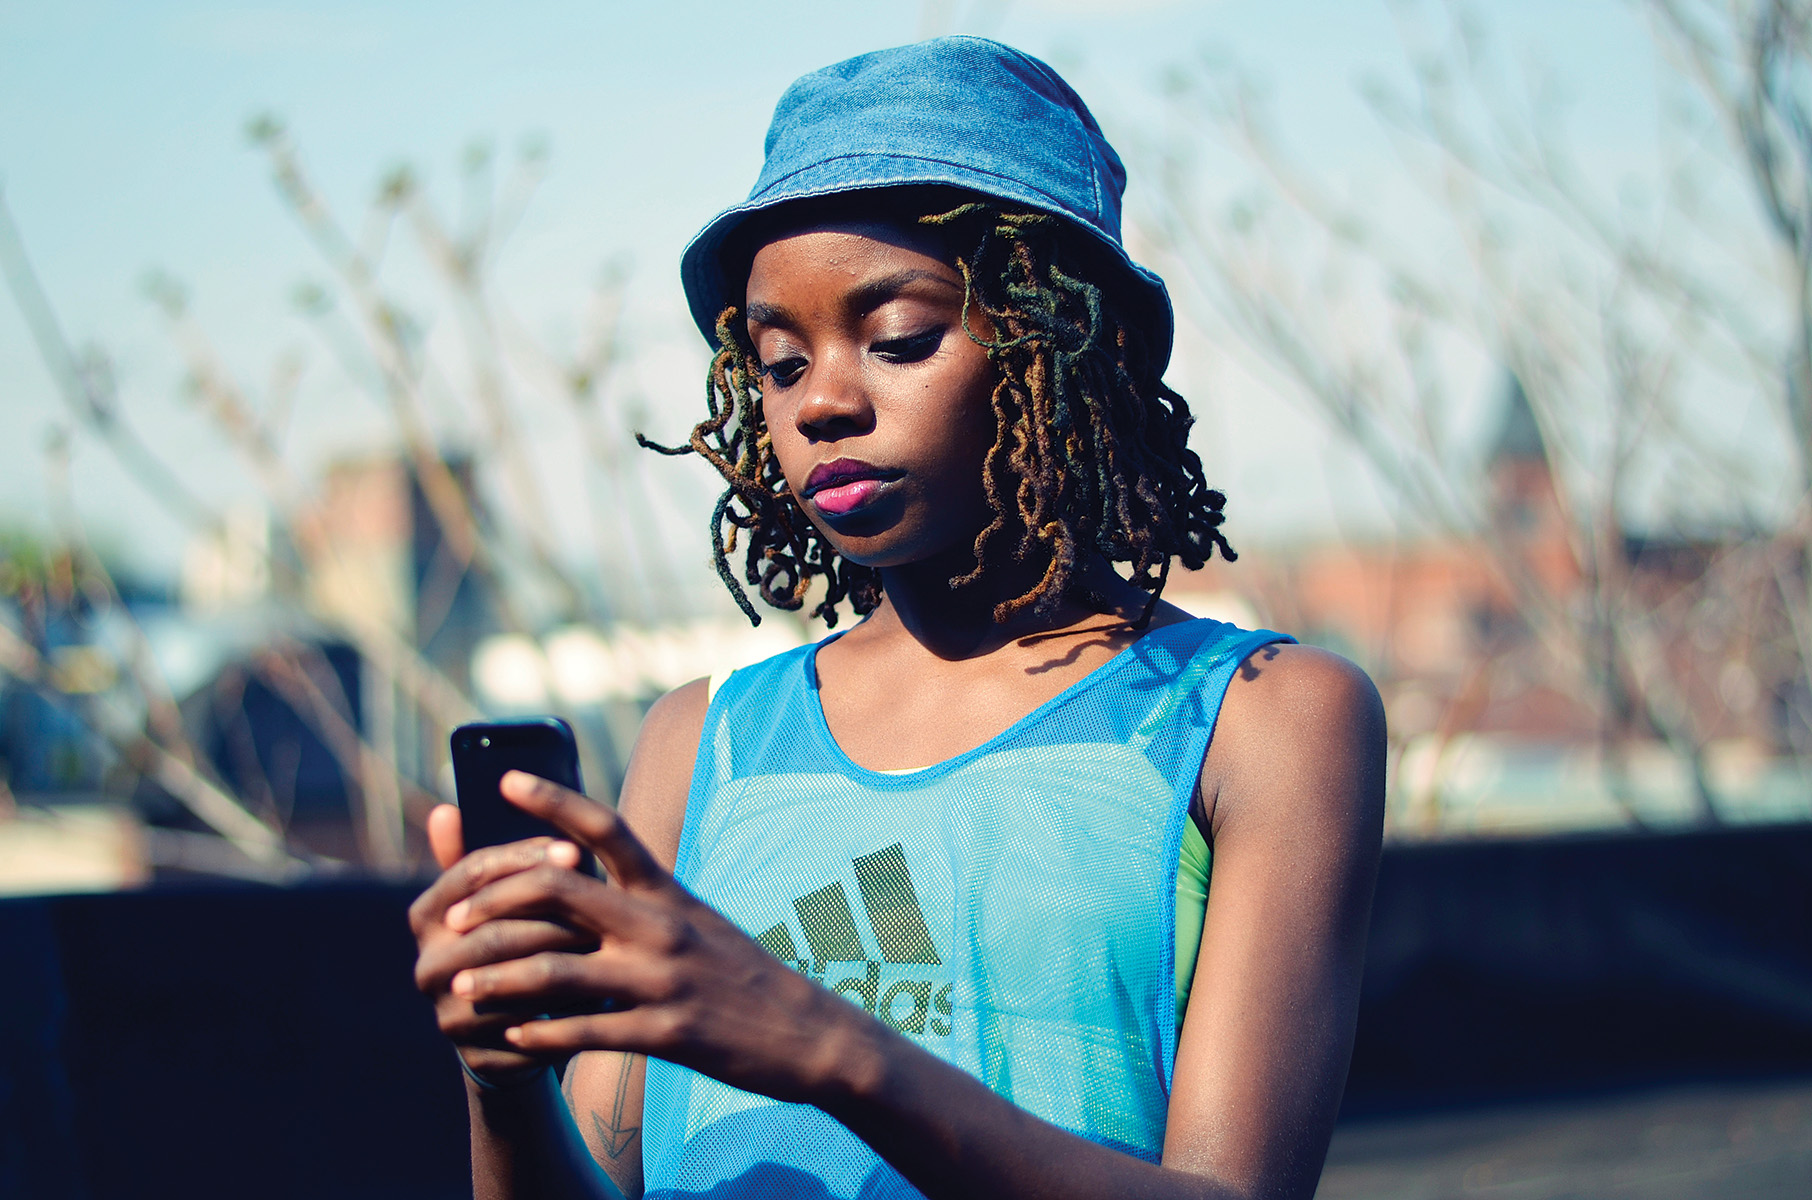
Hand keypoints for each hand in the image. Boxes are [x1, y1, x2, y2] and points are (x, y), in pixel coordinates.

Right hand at [409, 804, 598, 1086]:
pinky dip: (568, 1008)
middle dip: (554, 911)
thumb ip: (488, 859)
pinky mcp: (476, 1056)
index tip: (576, 851)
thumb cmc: (519, 943)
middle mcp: (426, 965)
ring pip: (513, 978)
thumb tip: (443, 808)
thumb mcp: (504, 899)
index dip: (524, 859)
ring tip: (611, 941)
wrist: (516, 1033)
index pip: (471, 873)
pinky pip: (529, 1026)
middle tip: (605, 899)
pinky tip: (604, 992)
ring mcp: (446, 1014)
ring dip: (565, 958)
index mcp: (426, 916)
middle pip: (493, 927)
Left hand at [441, 770, 878, 1104]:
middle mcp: (661, 924)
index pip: (604, 826)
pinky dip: (539, 1035)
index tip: (504, 779)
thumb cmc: (742, 974)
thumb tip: (587, 872)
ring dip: (497, 979)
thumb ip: (643, 899)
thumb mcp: (697, 921)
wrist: (808, 1033)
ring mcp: (661, 980)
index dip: (551, 798)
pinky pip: (584, 1031)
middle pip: (558, 887)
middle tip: (453, 920)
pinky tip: (511, 1038)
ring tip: (459, 989)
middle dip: (494, 900)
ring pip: (555, 968)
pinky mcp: (665, 1034)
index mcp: (667, 890)